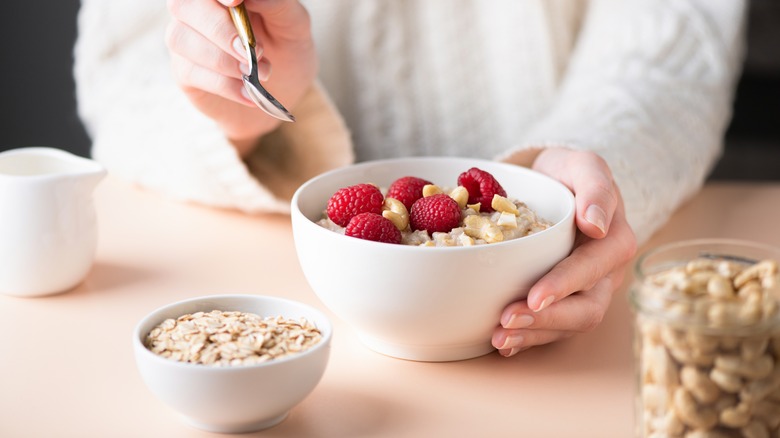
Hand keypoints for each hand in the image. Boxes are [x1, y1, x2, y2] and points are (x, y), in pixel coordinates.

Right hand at [165, 0, 316, 154]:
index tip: (235, 3)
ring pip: (181, 39)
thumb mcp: (293, 25)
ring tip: (257, 73)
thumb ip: (277, 4)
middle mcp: (196, 11)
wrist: (283, 92)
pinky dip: (224, 84)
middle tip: (254, 52)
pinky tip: (247, 92)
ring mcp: (185, 40)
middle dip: (220, 30)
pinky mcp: (184, 72)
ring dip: (223, 60)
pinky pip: (190, 72)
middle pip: (183, 7)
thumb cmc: (285, 50)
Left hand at [492, 147, 636, 356]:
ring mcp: (586, 292)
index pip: (594, 267)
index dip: (565, 284)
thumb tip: (596, 225)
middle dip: (547, 319)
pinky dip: (527, 339)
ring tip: (499, 338)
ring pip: (568, 325)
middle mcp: (605, 273)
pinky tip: (503, 344)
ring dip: (533, 335)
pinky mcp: (564, 302)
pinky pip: (551, 328)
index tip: (535, 294)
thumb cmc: (569, 174)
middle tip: (507, 320)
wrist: (555, 183)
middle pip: (586, 308)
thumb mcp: (584, 165)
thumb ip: (595, 187)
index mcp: (615, 241)